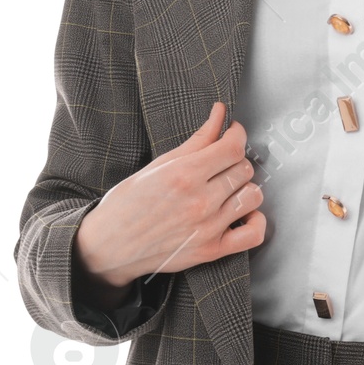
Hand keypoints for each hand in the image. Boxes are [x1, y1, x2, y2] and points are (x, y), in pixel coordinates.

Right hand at [74, 102, 265, 292]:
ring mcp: (208, 227)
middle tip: (222, 161)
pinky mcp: (211, 250)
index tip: (232, 132)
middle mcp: (200, 201)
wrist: (108, 246)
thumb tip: (219, 114)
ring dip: (244, 187)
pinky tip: (242, 213)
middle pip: (244, 169)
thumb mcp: (158, 165)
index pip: (232, 147)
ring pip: (253, 196)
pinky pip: (253, 234)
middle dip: (236, 160)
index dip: (237, 134)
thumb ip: (196, 140)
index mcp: (184, 175)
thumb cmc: (127, 204)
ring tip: (229, 186)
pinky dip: (255, 221)